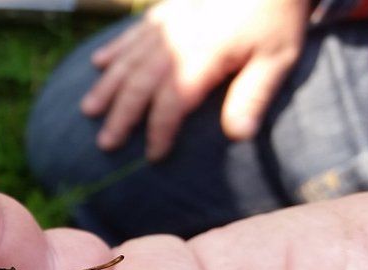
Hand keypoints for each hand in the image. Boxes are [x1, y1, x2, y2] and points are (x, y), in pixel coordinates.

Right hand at [82, 0, 308, 159]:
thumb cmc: (277, 16)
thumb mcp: (278, 56)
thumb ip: (254, 95)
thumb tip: (238, 136)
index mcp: (203, 55)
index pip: (172, 101)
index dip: (160, 130)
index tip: (154, 156)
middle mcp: (177, 40)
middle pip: (140, 83)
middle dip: (121, 115)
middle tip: (106, 143)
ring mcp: (168, 23)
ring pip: (128, 58)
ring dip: (107, 86)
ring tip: (89, 110)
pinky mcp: (167, 9)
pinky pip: (133, 32)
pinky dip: (114, 48)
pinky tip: (97, 63)